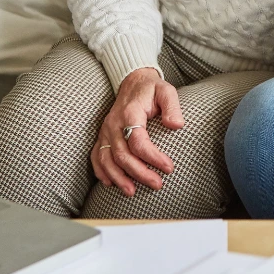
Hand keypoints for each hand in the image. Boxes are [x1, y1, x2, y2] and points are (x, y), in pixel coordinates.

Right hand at [90, 68, 183, 195]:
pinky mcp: (102, 135)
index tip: (169, 167)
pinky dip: (101, 171)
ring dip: (118, 178)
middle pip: (122, 155)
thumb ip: (172, 107)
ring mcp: (105, 130)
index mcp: (130, 113)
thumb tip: (176, 126)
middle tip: (157, 184)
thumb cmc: (152, 89)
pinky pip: (96, 156)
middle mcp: (114, 124)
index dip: (153, 157)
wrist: (133, 81)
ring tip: (132, 192)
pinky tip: (111, 183)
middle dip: (139, 173)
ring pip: (107, 159)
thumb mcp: (166, 91)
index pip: (138, 141)